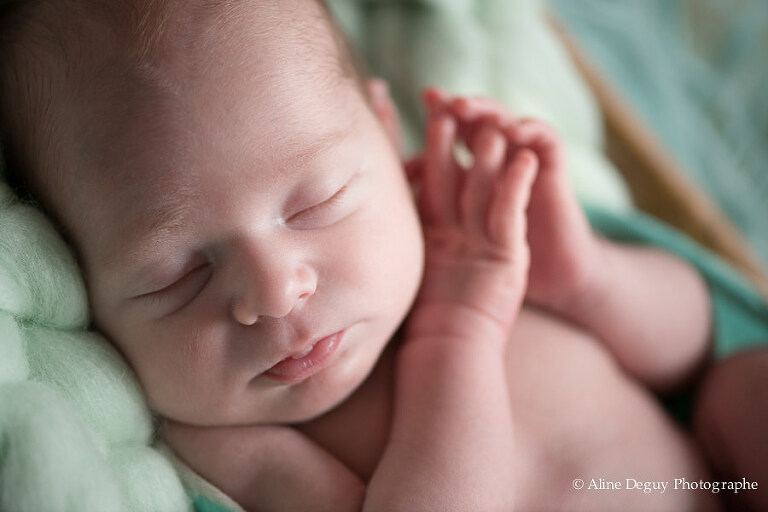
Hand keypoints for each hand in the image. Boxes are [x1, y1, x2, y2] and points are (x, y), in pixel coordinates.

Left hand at [419, 89, 605, 312]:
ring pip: (506, 125)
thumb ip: (415, 215)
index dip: (432, 124)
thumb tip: (372, 200)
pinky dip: (531, 131)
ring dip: (487, 113)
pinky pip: (546, 142)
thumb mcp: (437, 240)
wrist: (534, 293)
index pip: (448, 138)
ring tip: (465, 107)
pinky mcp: (553, 174)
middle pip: (475, 124)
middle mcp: (494, 166)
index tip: (408, 115)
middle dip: (455, 110)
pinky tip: (513, 129)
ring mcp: (524, 166)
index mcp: (464, 179)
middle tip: (434, 100)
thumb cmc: (470, 279)